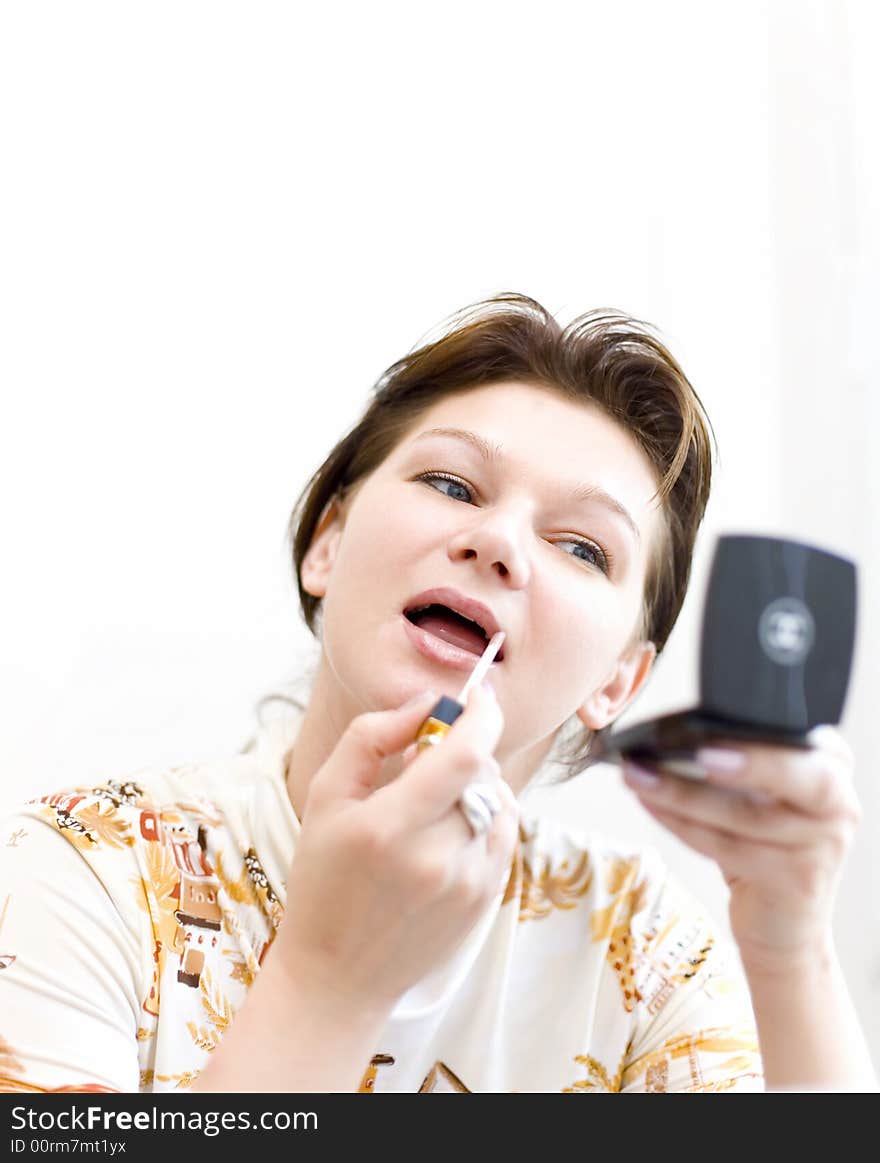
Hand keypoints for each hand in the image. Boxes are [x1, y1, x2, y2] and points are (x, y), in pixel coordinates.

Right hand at [276, 685, 517, 1015]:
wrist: (338, 975)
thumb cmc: (324, 879)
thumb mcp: (326, 796)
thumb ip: (373, 736)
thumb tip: (428, 704)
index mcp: (389, 827)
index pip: (465, 754)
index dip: (482, 714)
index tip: (478, 696)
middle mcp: (436, 857)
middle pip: (483, 772)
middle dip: (467, 747)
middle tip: (431, 754)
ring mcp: (468, 882)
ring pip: (500, 800)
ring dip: (479, 781)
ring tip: (438, 795)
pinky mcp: (486, 898)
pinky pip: (505, 832)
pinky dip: (487, 813)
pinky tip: (452, 824)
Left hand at [621, 726, 861, 975]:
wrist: (784, 925)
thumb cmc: (765, 845)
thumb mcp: (766, 796)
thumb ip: (745, 763)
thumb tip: (678, 734)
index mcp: (832, 766)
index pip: (801, 739)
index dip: (763, 739)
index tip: (720, 734)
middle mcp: (838, 803)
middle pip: (794, 775)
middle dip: (747, 762)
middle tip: (697, 752)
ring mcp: (820, 846)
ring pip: (742, 814)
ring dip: (680, 792)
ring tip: (637, 773)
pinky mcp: (792, 881)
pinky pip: (725, 847)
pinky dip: (679, 822)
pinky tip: (649, 802)